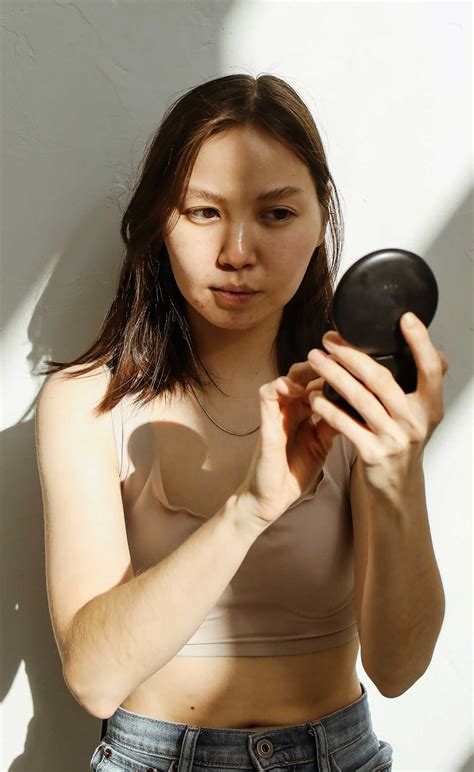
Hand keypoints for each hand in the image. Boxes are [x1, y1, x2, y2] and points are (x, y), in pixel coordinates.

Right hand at [235, 362, 345, 531]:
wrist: (273, 498)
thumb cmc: (295, 472)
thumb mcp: (322, 444)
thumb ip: (334, 423)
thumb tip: (357, 404)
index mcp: (305, 412)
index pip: (319, 382)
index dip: (335, 371)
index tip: (355, 364)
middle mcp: (291, 408)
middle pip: (305, 374)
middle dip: (323, 364)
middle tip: (341, 357)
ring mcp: (277, 413)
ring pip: (287, 378)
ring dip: (304, 371)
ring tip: (322, 366)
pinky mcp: (265, 422)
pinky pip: (267, 395)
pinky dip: (281, 386)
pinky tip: (297, 388)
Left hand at [306, 312, 448, 493]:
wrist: (395, 486)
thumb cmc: (400, 438)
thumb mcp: (418, 412)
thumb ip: (418, 382)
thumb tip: (421, 341)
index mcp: (431, 406)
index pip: (432, 369)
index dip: (421, 342)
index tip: (406, 318)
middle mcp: (416, 421)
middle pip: (382, 379)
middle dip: (352, 355)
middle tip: (329, 340)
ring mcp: (394, 439)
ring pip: (359, 399)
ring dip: (333, 375)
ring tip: (315, 359)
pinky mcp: (372, 454)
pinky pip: (344, 424)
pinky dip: (327, 407)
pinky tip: (314, 395)